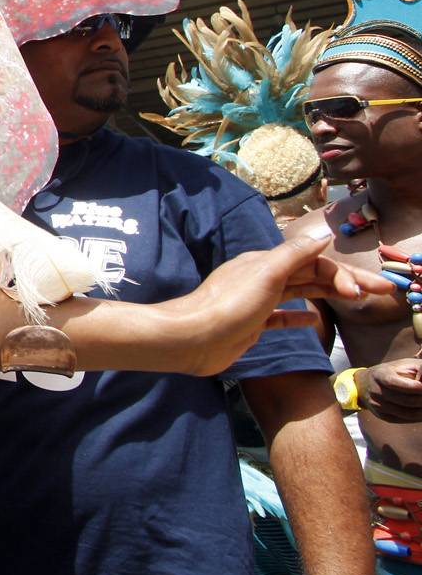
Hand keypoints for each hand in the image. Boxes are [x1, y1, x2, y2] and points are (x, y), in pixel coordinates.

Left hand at [156, 235, 346, 376]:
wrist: (193, 339)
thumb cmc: (229, 305)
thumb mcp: (266, 274)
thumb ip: (294, 254)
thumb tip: (324, 236)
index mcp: (266, 263)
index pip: (314, 262)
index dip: (341, 274)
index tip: (360, 292)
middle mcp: (262, 277)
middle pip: (312, 275)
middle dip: (345, 281)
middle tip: (381, 291)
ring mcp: (258, 301)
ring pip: (300, 292)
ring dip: (329, 294)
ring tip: (358, 300)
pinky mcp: (253, 324)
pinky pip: (282, 316)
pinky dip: (300, 315)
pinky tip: (315, 320)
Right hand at [360, 360, 421, 423]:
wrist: (366, 383)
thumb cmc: (392, 372)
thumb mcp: (403, 365)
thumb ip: (419, 370)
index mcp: (380, 375)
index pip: (396, 384)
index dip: (415, 387)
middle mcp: (376, 391)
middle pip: (406, 401)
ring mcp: (377, 405)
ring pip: (408, 413)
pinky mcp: (382, 415)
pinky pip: (404, 419)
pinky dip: (418, 417)